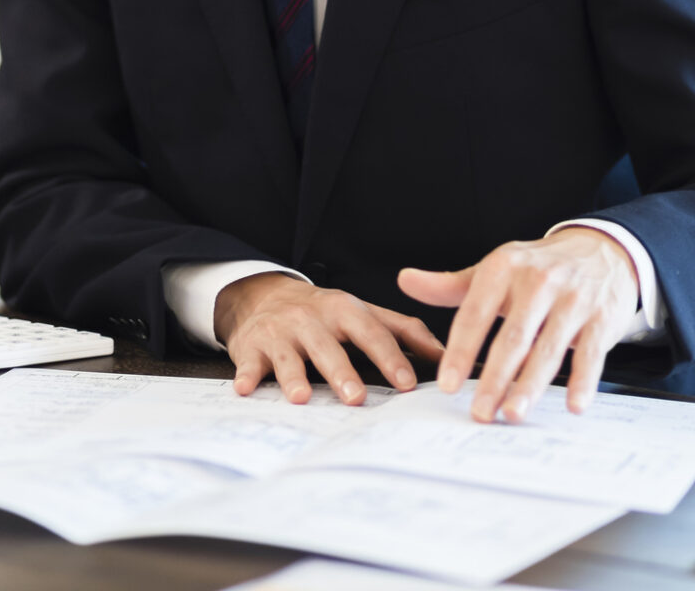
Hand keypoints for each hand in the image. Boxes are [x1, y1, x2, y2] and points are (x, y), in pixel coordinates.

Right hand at [215, 272, 445, 405]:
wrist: (263, 295)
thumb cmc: (324, 313)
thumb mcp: (363, 313)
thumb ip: (405, 332)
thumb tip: (449, 354)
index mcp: (345, 311)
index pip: (372, 334)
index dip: (390, 358)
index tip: (408, 384)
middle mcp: (312, 320)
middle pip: (329, 347)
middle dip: (341, 372)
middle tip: (356, 398)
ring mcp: (280, 334)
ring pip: (289, 357)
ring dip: (294, 377)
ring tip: (301, 398)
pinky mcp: (252, 348)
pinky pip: (249, 364)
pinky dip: (245, 376)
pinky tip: (245, 390)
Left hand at [398, 227, 638, 423]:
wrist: (600, 251)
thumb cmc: (537, 268)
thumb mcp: (494, 270)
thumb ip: (450, 285)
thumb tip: (405, 281)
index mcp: (504, 268)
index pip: (475, 314)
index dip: (460, 351)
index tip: (447, 384)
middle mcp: (539, 281)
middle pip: (513, 338)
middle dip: (494, 378)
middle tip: (480, 411)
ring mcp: (573, 299)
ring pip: (548, 349)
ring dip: (531, 385)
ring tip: (513, 413)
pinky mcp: (601, 318)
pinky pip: (590, 353)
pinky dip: (583, 381)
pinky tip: (572, 405)